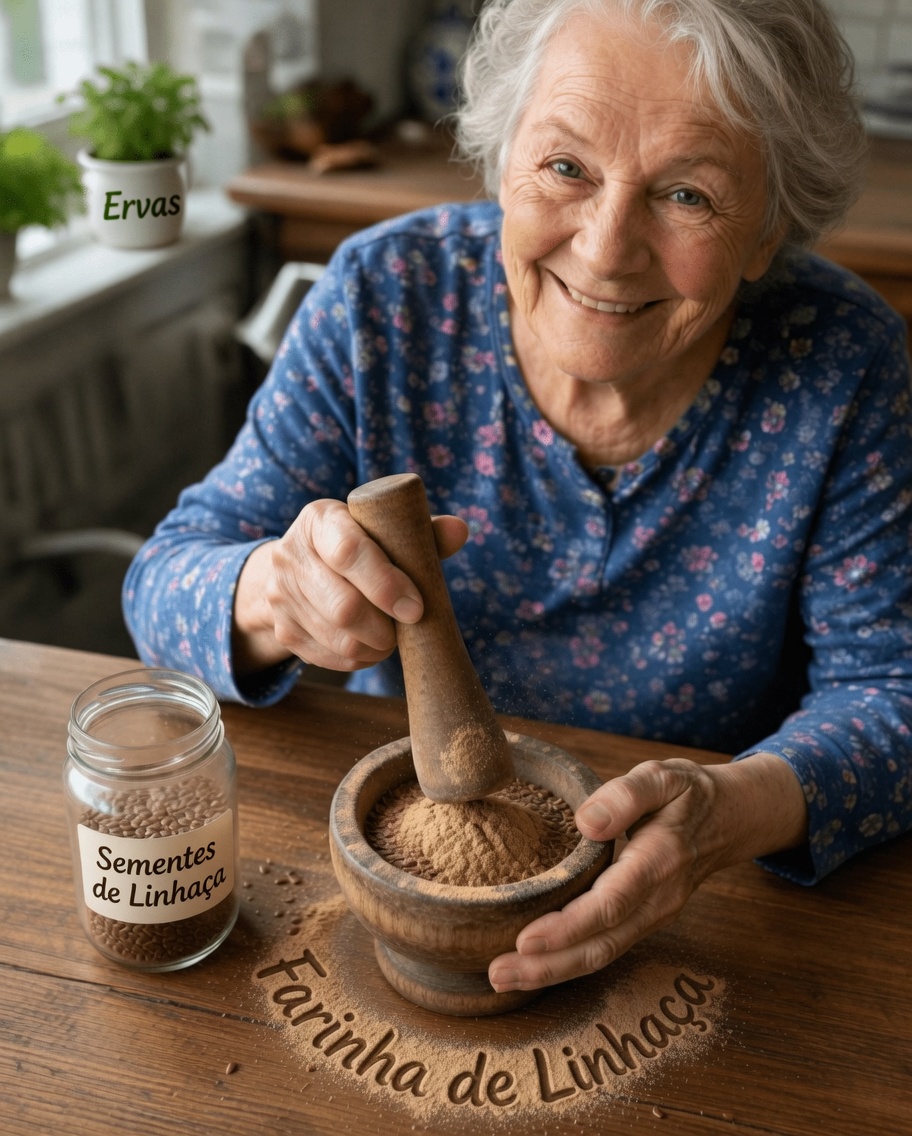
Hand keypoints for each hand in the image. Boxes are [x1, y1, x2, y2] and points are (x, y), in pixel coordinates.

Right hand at [232, 499, 467, 673]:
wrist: (300, 566)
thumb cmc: (358, 545)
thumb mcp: (382, 529)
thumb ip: (421, 531)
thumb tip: (460, 531)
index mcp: (320, 520)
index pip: (349, 553)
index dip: (386, 585)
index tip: (416, 608)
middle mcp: (290, 554)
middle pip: (343, 607)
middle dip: (385, 627)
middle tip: (408, 625)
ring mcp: (280, 595)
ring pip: (339, 639)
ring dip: (376, 646)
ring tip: (391, 635)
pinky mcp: (283, 630)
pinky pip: (329, 658)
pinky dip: (359, 659)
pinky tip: (371, 646)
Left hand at [488, 752, 806, 992]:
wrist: (732, 818)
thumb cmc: (688, 793)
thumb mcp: (662, 777)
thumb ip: (626, 795)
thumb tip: (587, 822)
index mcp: (659, 860)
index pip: (609, 904)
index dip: (567, 927)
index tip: (525, 938)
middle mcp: (658, 898)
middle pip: (601, 944)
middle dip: (549, 964)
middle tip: (497, 972)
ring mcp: (654, 914)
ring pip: (603, 953)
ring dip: (554, 970)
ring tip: (504, 977)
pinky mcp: (645, 918)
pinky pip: (608, 947)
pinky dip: (570, 962)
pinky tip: (536, 964)